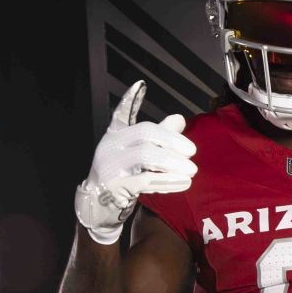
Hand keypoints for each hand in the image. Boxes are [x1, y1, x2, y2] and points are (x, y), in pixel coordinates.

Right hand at [75, 81, 197, 243]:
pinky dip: (168, 181)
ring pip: (146, 156)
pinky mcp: (115, 186)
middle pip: (145, 134)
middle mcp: (109, 147)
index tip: (140, 84)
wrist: (99, 207)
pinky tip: (184, 183)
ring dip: (173, 163)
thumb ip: (158, 137)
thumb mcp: (137, 155)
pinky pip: (146, 181)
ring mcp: (110, 166)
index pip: (122, 114)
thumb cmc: (122, 176)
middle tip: (192, 153)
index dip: (130, 100)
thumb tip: (179, 119)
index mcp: (114, 136)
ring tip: (192, 170)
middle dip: (172, 142)